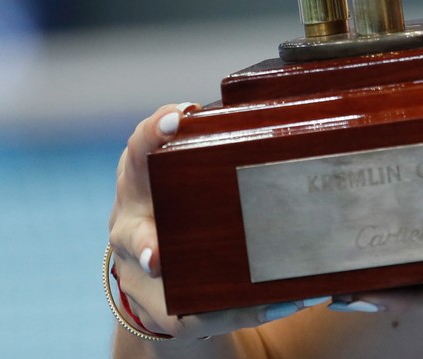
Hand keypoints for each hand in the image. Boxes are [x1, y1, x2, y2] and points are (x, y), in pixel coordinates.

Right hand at [106, 103, 331, 339]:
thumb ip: (219, 138)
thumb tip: (292, 103)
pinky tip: (284, 302)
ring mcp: (144, 276)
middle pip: (130, 235)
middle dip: (144, 244)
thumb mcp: (191, 165)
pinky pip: (203, 318)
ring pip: (165, 293)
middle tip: (158, 253)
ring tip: (247, 290)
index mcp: (140, 180)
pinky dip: (243, 311)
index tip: (182, 116)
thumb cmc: (187, 196)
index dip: (155, 131)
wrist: (162, 264)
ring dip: (204, 295)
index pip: (139, 148)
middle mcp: (132, 227)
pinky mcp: (170, 311)